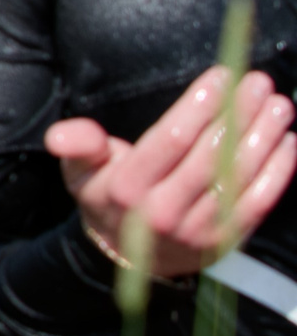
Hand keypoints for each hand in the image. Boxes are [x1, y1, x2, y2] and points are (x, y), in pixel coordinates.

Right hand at [48, 66, 296, 279]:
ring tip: (278, 107)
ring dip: (263, 139)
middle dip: (239, 115)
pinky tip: (286, 143)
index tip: (221, 77)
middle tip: (259, 82)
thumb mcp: (78, 170)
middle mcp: (163, 212)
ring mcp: (197, 231)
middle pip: (210, 156)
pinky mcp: (223, 242)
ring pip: (237, 178)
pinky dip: (277, 174)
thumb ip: (76, 145)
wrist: (123, 258)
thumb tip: (61, 135)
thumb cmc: (105, 197)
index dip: (199, 106)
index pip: (171, 141)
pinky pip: (257, 204)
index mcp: (126, 189)